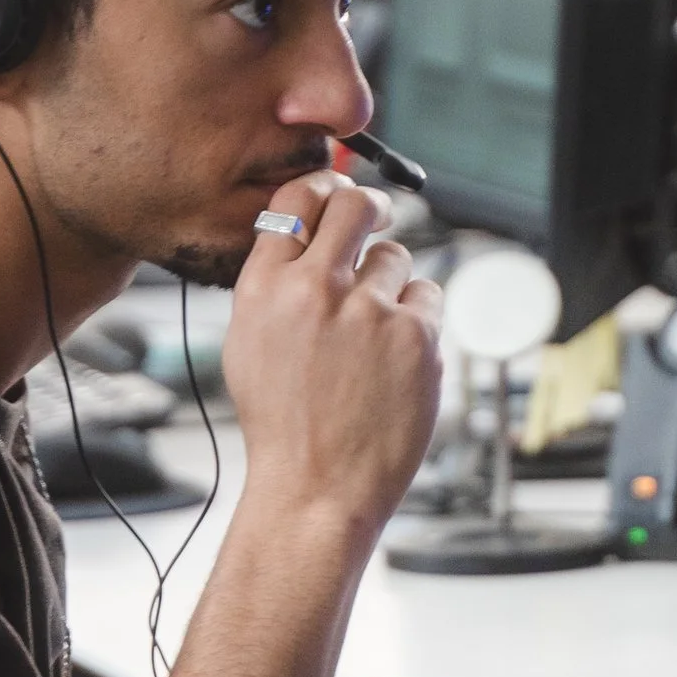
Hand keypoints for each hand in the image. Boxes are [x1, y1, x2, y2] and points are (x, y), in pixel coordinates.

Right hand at [223, 173, 442, 534]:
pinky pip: (426, 296)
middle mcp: (313, 291)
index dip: (322, 188)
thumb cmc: (283, 425)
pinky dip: (415, 319)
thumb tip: (308, 235)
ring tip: (373, 335)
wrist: (317, 488)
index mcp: (263, 290)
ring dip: (389, 283)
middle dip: (369, 206)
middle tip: (377, 216)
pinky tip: (395, 357)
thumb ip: (274, 287)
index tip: (337, 193)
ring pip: (394, 256)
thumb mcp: (249, 346)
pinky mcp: (416, 335)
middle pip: (353, 205)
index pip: (296, 202)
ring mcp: (368, 311)